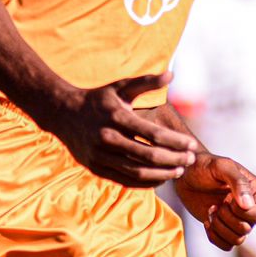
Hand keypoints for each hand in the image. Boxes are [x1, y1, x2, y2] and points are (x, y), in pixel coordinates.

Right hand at [36, 73, 197, 187]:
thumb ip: (147, 82)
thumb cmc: (99, 99)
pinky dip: (144, 182)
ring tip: (179, 171)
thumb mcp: (121, 86)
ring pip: (137, 171)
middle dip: (173, 159)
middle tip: (190, 160)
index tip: (192, 145)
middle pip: (147, 155)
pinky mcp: (95, 168)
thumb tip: (172, 74)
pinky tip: (160, 179)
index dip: (175, 141)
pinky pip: (124, 179)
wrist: (63, 113)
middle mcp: (108, 137)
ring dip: (162, 174)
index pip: (153, 134)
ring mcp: (100, 155)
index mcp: (117, 117)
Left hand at [175, 153, 255, 250]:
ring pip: (237, 240)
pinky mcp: (224, 228)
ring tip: (210, 211)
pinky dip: (214, 237)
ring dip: (219, 227)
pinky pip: (226, 245)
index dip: (241, 212)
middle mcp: (251, 207)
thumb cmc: (205, 165)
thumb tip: (248, 205)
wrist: (187, 174)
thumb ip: (238, 182)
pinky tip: (207, 221)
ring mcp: (238, 219)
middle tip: (215, 205)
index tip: (226, 198)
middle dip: (226, 219)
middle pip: (247, 229)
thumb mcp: (222, 166)